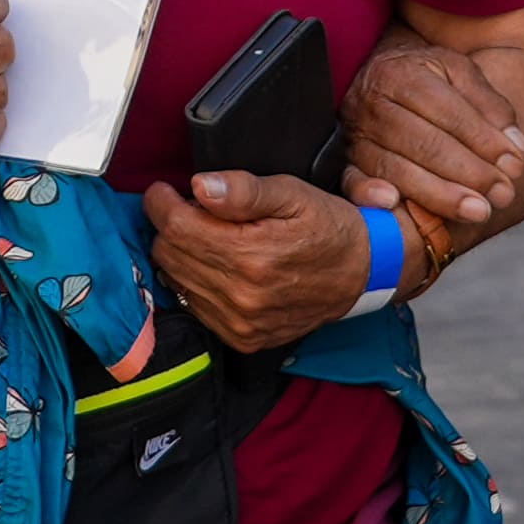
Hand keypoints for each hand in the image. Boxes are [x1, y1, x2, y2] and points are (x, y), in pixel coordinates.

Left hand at [143, 172, 370, 353]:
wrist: (362, 274)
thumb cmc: (328, 228)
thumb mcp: (293, 194)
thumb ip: (243, 190)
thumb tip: (200, 186)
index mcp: (251, 255)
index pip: (175, 227)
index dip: (161, 203)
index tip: (164, 190)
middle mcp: (241, 295)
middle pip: (169, 253)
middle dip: (172, 226)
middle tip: (194, 210)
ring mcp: (240, 322)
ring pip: (176, 280)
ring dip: (182, 255)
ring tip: (208, 237)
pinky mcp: (242, 337)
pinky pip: (194, 306)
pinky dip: (196, 283)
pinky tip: (218, 266)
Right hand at [345, 34, 523, 229]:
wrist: (383, 77)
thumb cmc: (430, 81)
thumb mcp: (462, 77)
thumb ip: (493, 109)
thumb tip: (519, 151)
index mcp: (402, 73)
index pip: (448, 111)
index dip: (484, 141)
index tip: (516, 166)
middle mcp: (372, 102)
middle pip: (423, 143)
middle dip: (469, 173)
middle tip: (503, 195)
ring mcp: (355, 134)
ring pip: (396, 168)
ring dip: (439, 194)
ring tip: (477, 211)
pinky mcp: (345, 162)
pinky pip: (352, 181)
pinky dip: (370, 194)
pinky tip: (395, 205)